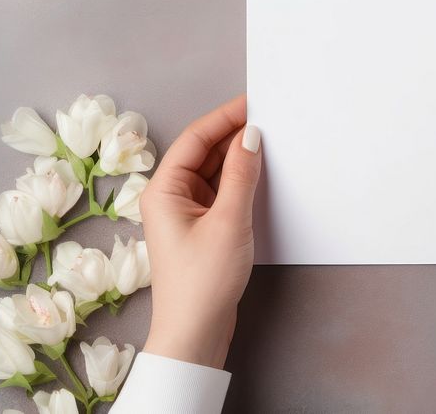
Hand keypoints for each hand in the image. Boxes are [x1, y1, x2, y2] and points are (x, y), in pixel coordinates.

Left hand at [140, 95, 261, 367]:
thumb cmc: (202, 282)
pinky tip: (261, 176)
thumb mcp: (229, 221)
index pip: (195, 138)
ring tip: (271, 144)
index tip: (254, 103)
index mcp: (163, 189)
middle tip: (270, 121)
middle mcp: (170, 196)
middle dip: (235, 135)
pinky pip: (221, 191)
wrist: (194, 333)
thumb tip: (251, 137)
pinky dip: (240, 180)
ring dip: (239, 158)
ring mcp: (186, 212)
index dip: (225, 117)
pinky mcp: (202, 228)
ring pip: (214, 171)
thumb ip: (241, 174)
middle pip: (204, 152)